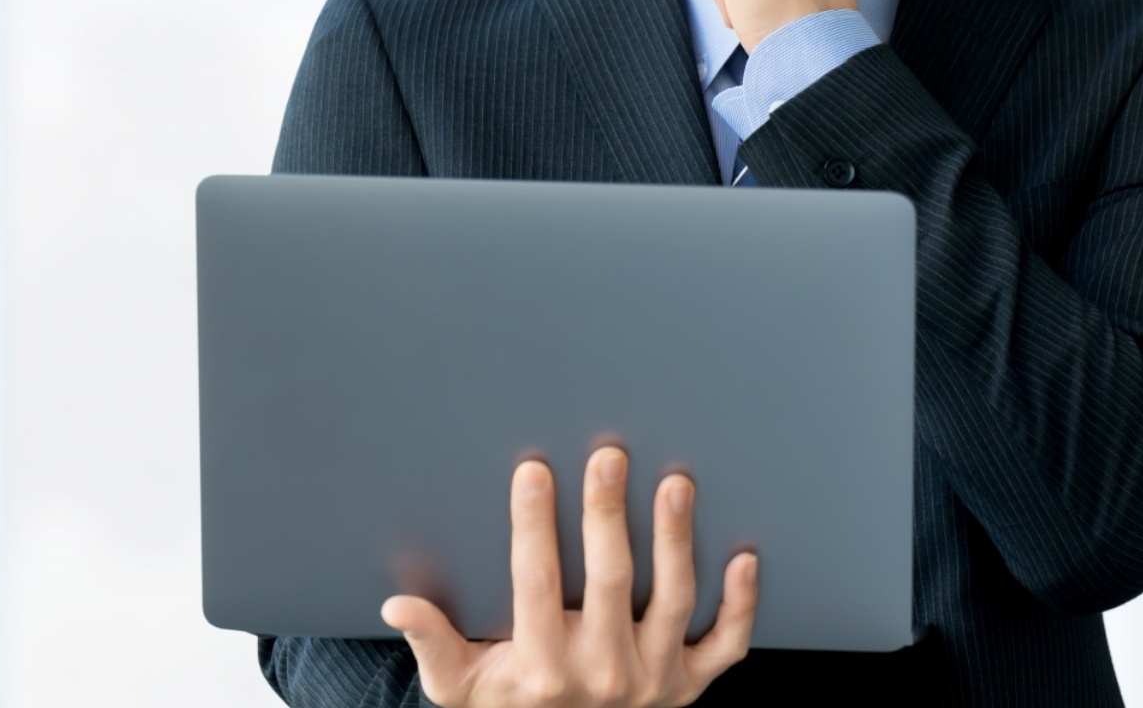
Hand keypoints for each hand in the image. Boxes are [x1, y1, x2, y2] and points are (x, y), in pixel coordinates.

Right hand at [381, 448, 758, 707]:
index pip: (537, 582)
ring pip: (673, 599)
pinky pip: (726, 643)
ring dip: (676, 538)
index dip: (533, 523)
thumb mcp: (460, 689)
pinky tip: (744, 556)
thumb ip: (434, 644)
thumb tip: (398, 605)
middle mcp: (602, 674)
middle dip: (608, 513)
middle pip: (611, 580)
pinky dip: (740, 602)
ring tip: (676, 484)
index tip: (533, 471)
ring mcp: (652, 680)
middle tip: (609, 457)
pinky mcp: (689, 685)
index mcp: (541, 667)